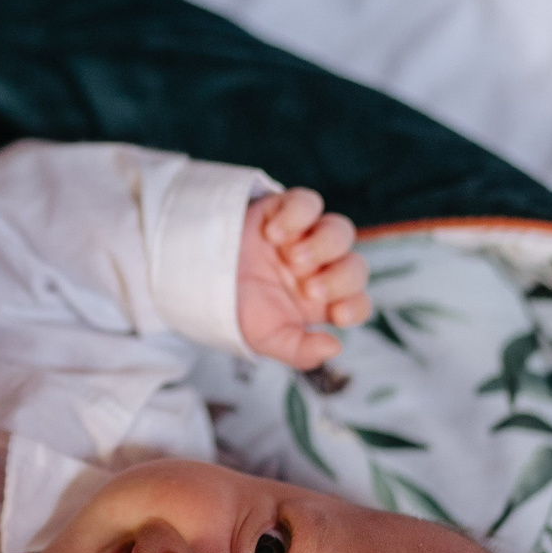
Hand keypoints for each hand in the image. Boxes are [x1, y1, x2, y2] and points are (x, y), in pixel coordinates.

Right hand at [235, 188, 368, 369]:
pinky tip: (272, 234)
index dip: (357, 306)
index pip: (358, 302)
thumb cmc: (233, 309)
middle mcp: (318, 268)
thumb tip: (336, 346)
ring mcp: (303, 237)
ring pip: (340, 230)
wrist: (193, 277)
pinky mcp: (283, 210)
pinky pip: (308, 202)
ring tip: (293, 257)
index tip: (338, 315)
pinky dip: (297, 216)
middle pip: (356, 265)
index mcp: (319, 301)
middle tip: (308, 288)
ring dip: (324, 245)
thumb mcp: (266, 338)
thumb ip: (300, 350)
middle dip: (340, 278)